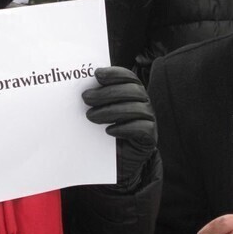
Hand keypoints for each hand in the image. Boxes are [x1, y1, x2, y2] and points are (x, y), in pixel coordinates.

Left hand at [83, 66, 155, 190]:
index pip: (128, 77)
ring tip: (91, 117)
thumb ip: (95, 99)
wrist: (115, 160)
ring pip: (136, 108)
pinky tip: (109, 131)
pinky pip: (142, 128)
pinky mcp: (150, 136)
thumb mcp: (99, 112)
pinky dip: (124, 128)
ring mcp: (149, 119)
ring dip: (111, 111)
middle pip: (132, 90)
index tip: (96, 74)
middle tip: (86, 98)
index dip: (114, 73)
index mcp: (132, 91)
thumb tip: (82, 89)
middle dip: (107, 92)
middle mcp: (143, 102)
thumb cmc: (104, 131)